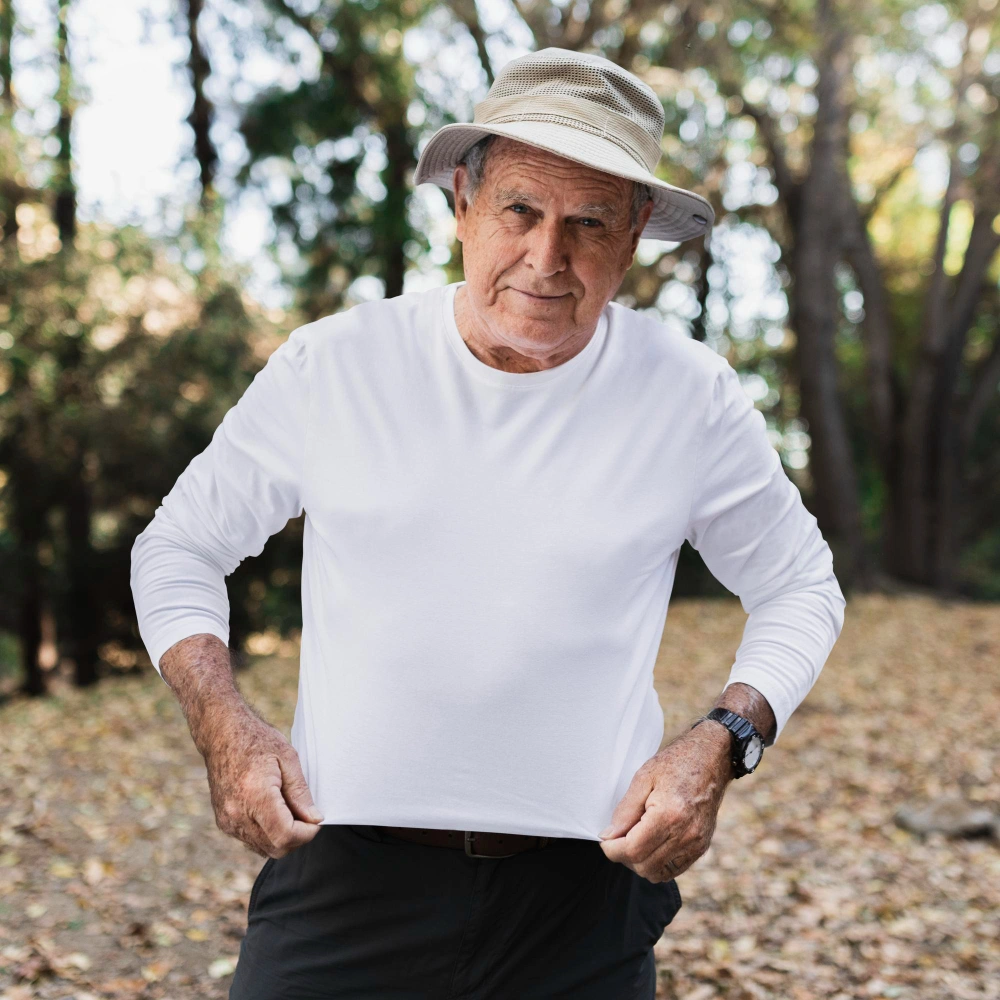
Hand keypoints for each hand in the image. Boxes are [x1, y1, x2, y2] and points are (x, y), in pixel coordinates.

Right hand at [203, 708, 324, 858]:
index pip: (285, 835)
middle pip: (276, 848)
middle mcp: (237, 814)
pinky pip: (251, 841)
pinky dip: (268, 834)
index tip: (316, 820)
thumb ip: (301, 792)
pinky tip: (274, 812)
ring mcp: (228, 821)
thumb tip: (314, 819)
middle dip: (298, 838)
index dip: (307, 833)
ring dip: (283, 837)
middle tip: (307, 816)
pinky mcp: (223, 822)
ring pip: (264, 848)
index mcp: (255, 796)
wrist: (222, 734)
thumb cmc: (256, 740)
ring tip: (290, 810)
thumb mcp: (288, 758)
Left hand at [599, 721, 731, 881]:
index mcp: (669, 815)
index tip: (605, 839)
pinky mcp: (701, 847)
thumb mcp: (643, 778)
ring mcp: (696, 844)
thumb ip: (625, 810)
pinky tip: (651, 843)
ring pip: (658, 874)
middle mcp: (686, 835)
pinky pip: (673, 870)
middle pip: (644, 866)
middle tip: (617, 838)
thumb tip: (608, 836)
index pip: (633, 851)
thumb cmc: (676, 764)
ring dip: (640, 863)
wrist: (710, 759)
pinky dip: (657, 863)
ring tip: (634, 839)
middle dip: (624, 857)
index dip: (612, 849)